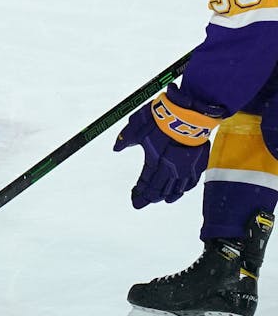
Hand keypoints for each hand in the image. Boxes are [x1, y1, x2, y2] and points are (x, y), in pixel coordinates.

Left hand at [113, 84, 223, 208]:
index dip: (139, 193)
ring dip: (168, 195)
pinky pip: (191, 182)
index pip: (145, 184)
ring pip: (177, 188)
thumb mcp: (136, 127)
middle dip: (150, 197)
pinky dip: (184, 189)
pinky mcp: (199, 162)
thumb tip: (115, 148)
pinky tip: (182, 191)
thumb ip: (125, 139)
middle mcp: (170, 169)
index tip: (134, 199)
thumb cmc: (159, 119)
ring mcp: (186, 167)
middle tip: (143, 202)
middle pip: (160, 189)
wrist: (188, 113)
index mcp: (154, 162)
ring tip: (162, 200)